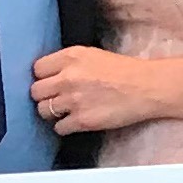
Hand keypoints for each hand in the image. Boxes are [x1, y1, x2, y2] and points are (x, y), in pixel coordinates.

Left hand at [30, 47, 158, 134]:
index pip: (37, 69)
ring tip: (65, 111)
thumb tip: (50, 75)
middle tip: (55, 98)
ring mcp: (74, 100)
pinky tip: (74, 122)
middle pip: (35, 91)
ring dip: (52, 113)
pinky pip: (59, 128)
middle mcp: (68, 77)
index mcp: (70, 57)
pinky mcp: (82, 120)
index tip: (50, 82)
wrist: (147, 87)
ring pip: (43, 110)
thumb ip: (68, 63)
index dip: (43, 77)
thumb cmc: (124, 70)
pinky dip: (64, 127)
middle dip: (44, 96)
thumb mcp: (92, 55)